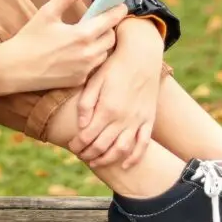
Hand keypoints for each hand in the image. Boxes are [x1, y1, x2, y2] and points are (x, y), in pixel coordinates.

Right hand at [0, 0, 127, 94]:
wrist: (15, 69)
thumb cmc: (30, 39)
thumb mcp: (47, 12)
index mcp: (82, 35)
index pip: (110, 21)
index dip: (118, 12)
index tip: (121, 6)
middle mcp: (87, 54)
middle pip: (111, 38)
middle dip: (108, 29)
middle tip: (100, 22)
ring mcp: (84, 69)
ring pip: (104, 53)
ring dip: (101, 44)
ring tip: (88, 37)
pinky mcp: (79, 80)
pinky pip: (93, 67)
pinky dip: (91, 58)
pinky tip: (78, 53)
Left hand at [68, 19, 163, 169]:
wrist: (141, 56)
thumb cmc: (114, 66)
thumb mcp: (94, 80)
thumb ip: (86, 104)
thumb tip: (81, 126)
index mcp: (107, 108)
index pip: (87, 136)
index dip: (77, 145)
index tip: (72, 146)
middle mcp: (123, 118)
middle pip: (103, 146)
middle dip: (88, 154)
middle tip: (80, 154)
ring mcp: (138, 120)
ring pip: (122, 150)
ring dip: (107, 160)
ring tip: (96, 162)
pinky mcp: (149, 119)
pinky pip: (143, 144)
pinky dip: (135, 158)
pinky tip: (125, 165)